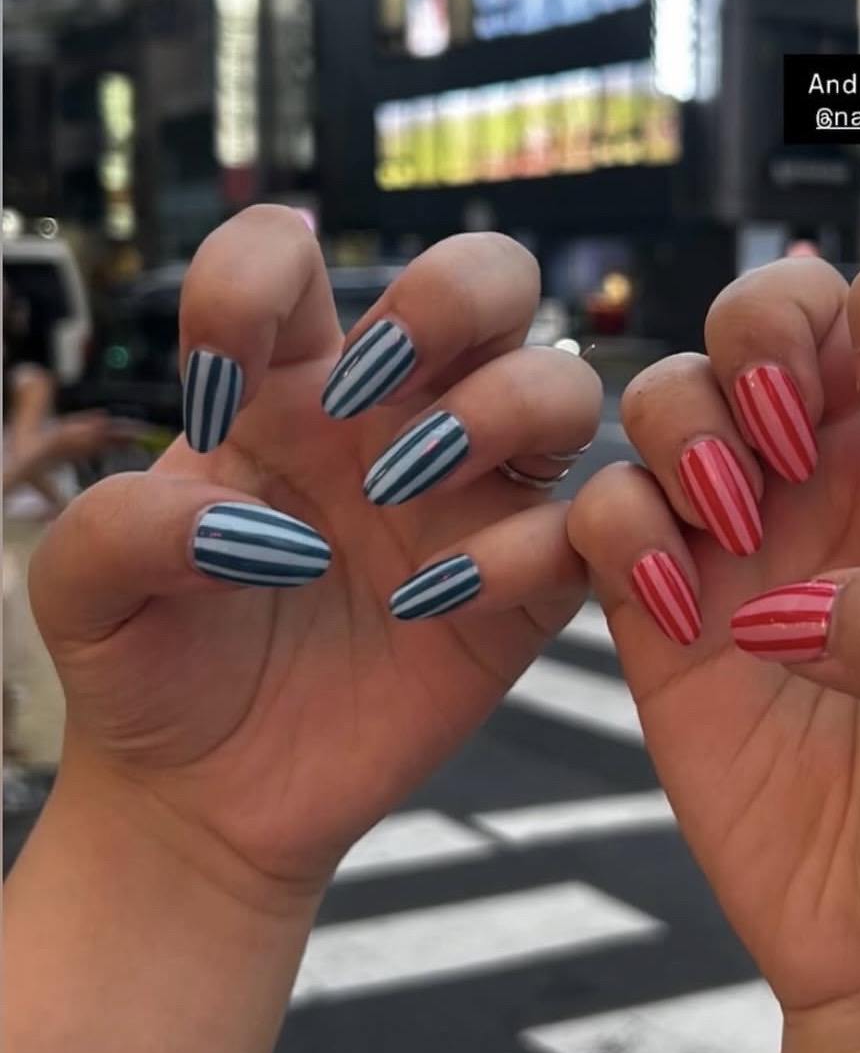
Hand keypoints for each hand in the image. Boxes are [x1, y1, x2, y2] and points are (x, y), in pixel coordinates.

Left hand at [30, 207, 599, 899]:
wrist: (204, 796)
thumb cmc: (150, 667)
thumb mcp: (85, 595)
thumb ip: (123, 527)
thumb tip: (250, 524)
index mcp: (285, 384)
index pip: (291, 256)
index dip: (255, 279)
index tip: (212, 391)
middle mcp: (395, 419)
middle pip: (490, 275)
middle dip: (452, 293)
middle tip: (371, 385)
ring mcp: (467, 499)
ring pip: (563, 383)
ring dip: (499, 410)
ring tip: (401, 492)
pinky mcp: (519, 594)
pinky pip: (580, 531)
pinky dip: (525, 549)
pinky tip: (431, 605)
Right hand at [569, 250, 859, 1052]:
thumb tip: (797, 603)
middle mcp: (847, 484)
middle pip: (785, 308)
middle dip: (766, 326)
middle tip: (784, 433)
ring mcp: (749, 539)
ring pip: (678, 391)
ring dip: (687, 427)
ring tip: (730, 526)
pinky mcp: (663, 609)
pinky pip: (607, 511)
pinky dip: (618, 530)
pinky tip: (674, 609)